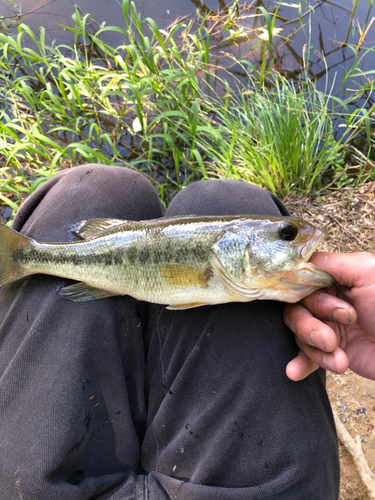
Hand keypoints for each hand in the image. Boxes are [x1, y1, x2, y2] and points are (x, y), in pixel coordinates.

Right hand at [283, 252, 374, 380]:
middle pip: (294, 309)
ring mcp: (329, 326)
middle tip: (332, 337)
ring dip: (314, 348)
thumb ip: (330, 262)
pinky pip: (306, 356)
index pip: (299, 281)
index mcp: (335, 279)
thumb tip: (298, 263)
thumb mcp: (367, 271)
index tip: (320, 306)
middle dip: (310, 326)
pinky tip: (295, 371)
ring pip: (299, 333)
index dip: (303, 295)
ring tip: (337, 357)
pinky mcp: (331, 351)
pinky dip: (301, 363)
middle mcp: (328, 301)